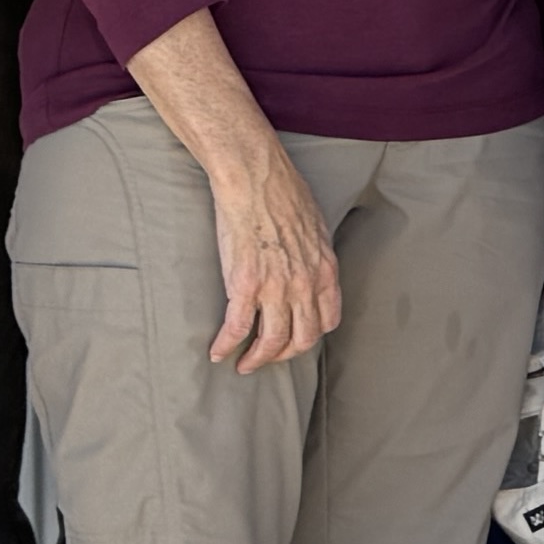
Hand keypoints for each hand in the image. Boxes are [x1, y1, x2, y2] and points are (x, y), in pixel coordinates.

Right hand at [200, 148, 344, 371]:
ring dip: (256, 359)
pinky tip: (217, 352)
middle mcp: (305, 284)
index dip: (310, 336)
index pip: (327, 320)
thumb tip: (308, 266)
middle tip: (267, 359)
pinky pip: (237, 327)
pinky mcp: (245, 284)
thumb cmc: (282, 192)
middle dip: (283, 355)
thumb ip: (313, 255)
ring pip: (272, 341)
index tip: (295, 340)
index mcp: (324, 270)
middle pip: (301, 338)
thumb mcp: (315, 227)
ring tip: (243, 365)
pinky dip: (226, 345)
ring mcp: (276, 287)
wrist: (255, 178)